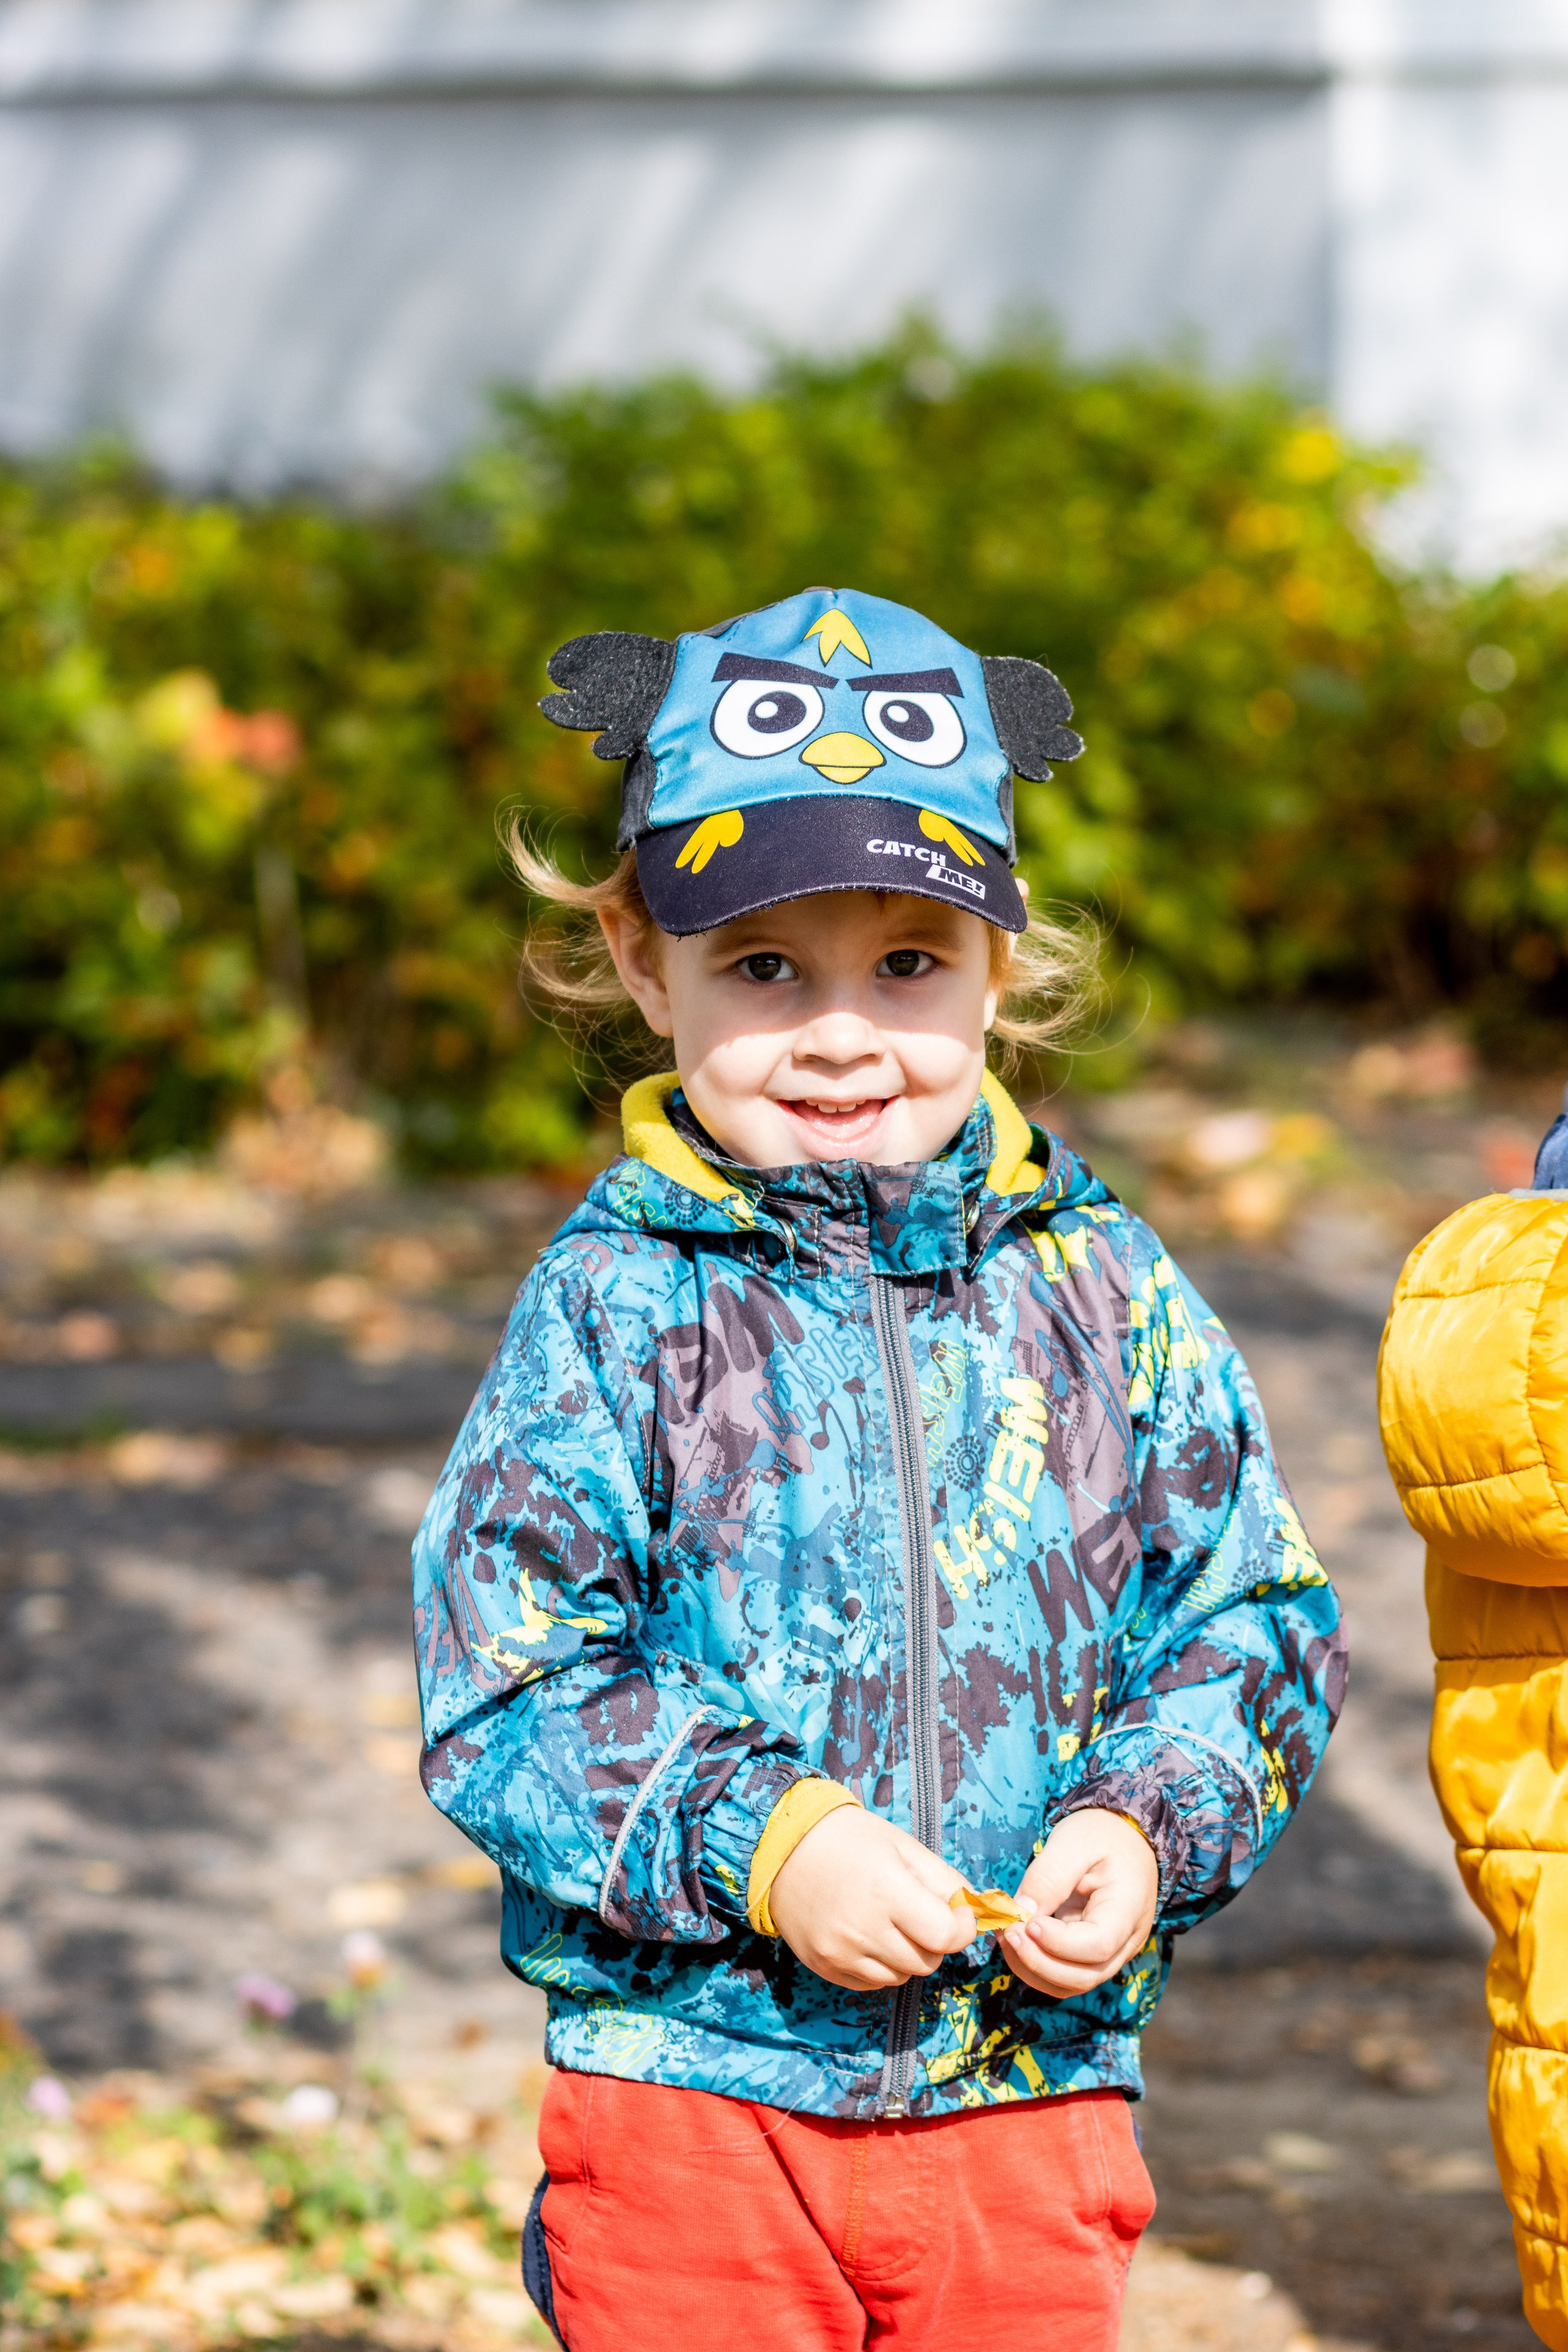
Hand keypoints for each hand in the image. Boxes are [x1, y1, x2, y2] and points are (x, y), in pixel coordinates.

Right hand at [768, 1806, 975, 1990]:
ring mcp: (840, 1952)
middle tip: (919, 1913)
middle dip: (934, 1940)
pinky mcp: (825, 1966)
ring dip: (907, 1956)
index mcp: (887, 1891)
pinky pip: (872, 1983)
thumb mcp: (902, 1846)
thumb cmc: (850, 1839)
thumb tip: (974, 1910)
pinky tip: (868, 1935)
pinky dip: (880, 1966)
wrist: (784, 1848)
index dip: (961, 1926)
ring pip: (902, 1977)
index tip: (956, 1912)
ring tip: (890, 1922)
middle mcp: (863, 1928)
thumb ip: (943, 1879)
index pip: (946, 1936)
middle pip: (927, 1961)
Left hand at [1000, 1810, 1157, 1997]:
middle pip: (1085, 1975)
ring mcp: (1113, 1951)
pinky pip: (1066, 1974)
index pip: (1098, 1945)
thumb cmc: (1101, 1834)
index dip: (1058, 1943)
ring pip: (1073, 1982)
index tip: (1026, 1922)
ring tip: (1007, 1935)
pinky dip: (1038, 1966)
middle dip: (1038, 1961)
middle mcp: (1127, 1940)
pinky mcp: (1094, 1953)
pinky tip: (1017, 1941)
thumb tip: (1020, 1912)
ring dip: (1033, 1968)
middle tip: (1007, 1932)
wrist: (1124, 1837)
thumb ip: (1049, 1876)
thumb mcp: (1074, 1841)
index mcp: (1129, 1908)